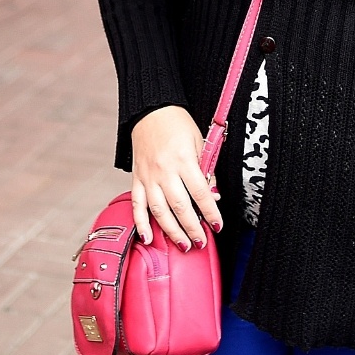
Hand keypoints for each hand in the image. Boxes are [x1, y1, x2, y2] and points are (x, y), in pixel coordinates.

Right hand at [129, 106, 221, 249]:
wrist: (150, 109)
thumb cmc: (177, 123)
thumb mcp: (199, 142)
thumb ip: (205, 170)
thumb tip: (212, 196)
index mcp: (184, 160)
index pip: (200, 193)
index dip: (211, 213)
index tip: (217, 226)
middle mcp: (164, 170)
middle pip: (180, 207)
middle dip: (192, 228)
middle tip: (201, 242)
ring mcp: (148, 176)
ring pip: (159, 210)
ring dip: (171, 231)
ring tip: (183, 245)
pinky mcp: (137, 178)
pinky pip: (137, 204)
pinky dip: (141, 223)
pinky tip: (147, 237)